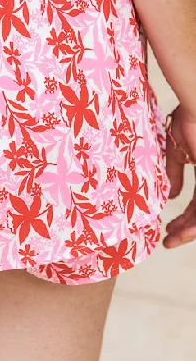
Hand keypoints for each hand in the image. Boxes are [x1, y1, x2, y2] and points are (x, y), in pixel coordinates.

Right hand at [163, 105, 195, 248]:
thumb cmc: (188, 120)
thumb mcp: (176, 152)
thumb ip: (174, 174)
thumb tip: (169, 195)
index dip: (183, 216)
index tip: (168, 227)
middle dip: (186, 228)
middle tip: (168, 238)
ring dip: (189, 231)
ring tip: (171, 239)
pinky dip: (195, 225)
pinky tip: (182, 232)